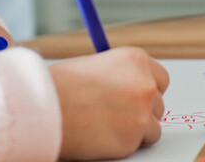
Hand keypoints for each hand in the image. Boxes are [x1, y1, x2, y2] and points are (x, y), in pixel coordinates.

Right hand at [49, 47, 169, 159]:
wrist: (44, 109)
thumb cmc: (60, 86)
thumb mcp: (94, 65)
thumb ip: (118, 74)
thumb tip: (128, 85)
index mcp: (135, 60)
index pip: (160, 78)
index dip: (147, 89)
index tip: (136, 97)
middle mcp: (144, 84)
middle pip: (158, 103)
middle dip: (141, 111)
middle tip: (118, 115)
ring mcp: (141, 113)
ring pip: (152, 126)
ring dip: (135, 129)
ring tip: (108, 125)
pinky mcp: (132, 139)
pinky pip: (138, 144)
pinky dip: (124, 143)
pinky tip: (103, 135)